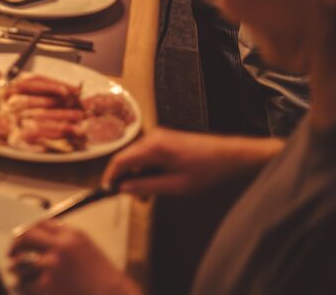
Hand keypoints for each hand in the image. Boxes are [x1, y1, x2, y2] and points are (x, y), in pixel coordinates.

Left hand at [9, 221, 137, 294]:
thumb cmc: (100, 274)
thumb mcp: (84, 244)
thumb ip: (62, 234)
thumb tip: (40, 230)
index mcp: (68, 235)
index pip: (37, 224)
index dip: (25, 230)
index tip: (20, 236)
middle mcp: (59, 248)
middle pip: (25, 238)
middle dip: (15, 246)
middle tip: (11, 253)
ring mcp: (52, 267)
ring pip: (21, 263)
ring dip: (17, 268)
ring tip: (18, 272)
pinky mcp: (48, 287)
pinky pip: (24, 284)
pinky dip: (21, 285)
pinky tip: (24, 285)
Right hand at [101, 127, 281, 196]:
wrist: (229, 155)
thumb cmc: (206, 170)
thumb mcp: (176, 185)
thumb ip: (147, 186)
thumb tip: (123, 189)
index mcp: (153, 147)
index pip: (121, 159)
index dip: (110, 175)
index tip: (106, 190)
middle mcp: (152, 137)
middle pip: (127, 158)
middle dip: (125, 179)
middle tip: (133, 198)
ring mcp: (158, 137)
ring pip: (136, 157)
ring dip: (137, 176)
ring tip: (147, 195)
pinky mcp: (164, 140)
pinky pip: (146, 155)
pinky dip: (146, 169)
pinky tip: (155, 183)